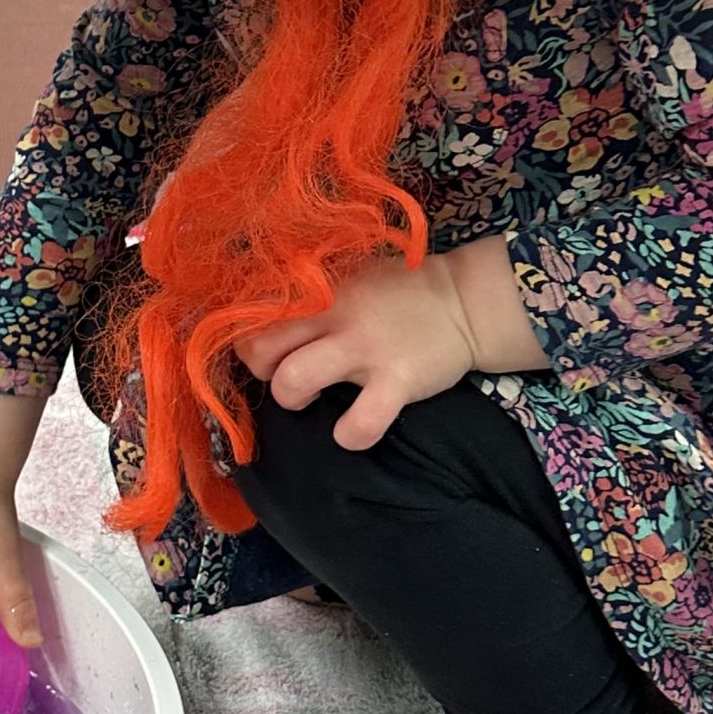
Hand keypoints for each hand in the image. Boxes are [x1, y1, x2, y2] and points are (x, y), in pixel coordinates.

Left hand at [235, 239, 545, 451]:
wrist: (464, 302)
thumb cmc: (398, 292)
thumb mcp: (348, 278)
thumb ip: (311, 294)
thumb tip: (263, 314)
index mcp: (319, 290)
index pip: (254, 312)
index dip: (248, 336)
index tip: (265, 346)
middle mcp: (334, 316)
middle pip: (259, 349)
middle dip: (261, 370)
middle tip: (284, 372)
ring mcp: (365, 350)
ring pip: (292, 381)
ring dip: (291, 399)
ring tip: (311, 397)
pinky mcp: (398, 381)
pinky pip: (361, 422)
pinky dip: (350, 435)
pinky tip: (351, 430)